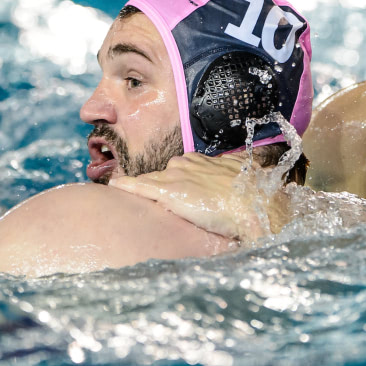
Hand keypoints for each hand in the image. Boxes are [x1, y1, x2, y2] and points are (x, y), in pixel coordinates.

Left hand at [109, 152, 290, 242]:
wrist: (252, 204)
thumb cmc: (252, 194)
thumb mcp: (244, 179)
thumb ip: (235, 179)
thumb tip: (241, 183)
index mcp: (203, 162)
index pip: (181, 170)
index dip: (178, 181)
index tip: (178, 191)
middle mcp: (186, 164)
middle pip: (164, 174)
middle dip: (162, 186)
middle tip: (164, 203)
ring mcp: (175, 176)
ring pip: (151, 181)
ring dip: (144, 190)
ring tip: (129, 198)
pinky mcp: (167, 191)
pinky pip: (139, 185)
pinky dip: (126, 186)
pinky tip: (113, 187)